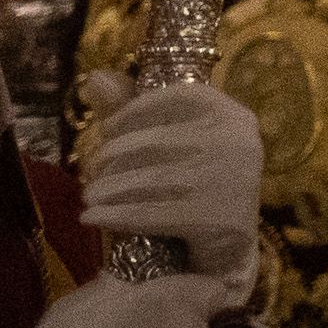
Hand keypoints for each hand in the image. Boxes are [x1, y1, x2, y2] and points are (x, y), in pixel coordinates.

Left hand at [78, 73, 265, 282]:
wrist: (232, 247)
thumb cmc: (200, 186)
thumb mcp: (181, 145)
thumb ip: (139, 114)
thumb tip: (95, 80)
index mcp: (236, 118)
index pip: (183, 95)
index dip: (138, 107)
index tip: (108, 126)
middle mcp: (239, 144)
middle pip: (159, 140)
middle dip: (114, 155)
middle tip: (90, 170)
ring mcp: (230, 182)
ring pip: (150, 179)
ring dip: (108, 188)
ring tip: (87, 195)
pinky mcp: (215, 220)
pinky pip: (150, 214)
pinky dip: (114, 215)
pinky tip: (91, 217)